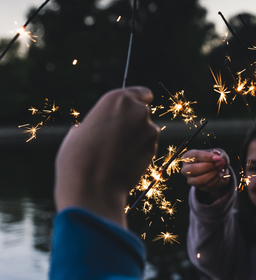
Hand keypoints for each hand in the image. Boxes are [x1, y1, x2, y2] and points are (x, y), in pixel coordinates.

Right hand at [55, 87, 159, 226]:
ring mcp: (149, 129)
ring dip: (138, 138)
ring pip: (147, 130)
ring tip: (117, 154)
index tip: (138, 105)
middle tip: (117, 138)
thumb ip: (97, 122)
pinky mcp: (154, 148)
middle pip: (142, 112)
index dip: (139, 100)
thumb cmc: (78, 158)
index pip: (140, 93)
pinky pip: (148, 147)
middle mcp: (138, 110)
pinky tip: (125, 163)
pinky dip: (141, 152)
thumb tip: (100, 127)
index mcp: (117, 99)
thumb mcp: (80, 131)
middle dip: (134, 122)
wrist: (92, 186)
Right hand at [181, 149, 230, 202]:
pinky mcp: (198, 187)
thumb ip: (217, 154)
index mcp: (188, 157)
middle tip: (220, 163)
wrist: (217, 170)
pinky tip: (220, 173)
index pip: (195, 156)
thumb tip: (217, 156)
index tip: (219, 158)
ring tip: (221, 168)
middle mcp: (186, 169)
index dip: (207, 157)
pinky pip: (207, 185)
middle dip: (209, 166)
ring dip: (213, 174)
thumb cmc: (214, 159)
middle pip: (193, 169)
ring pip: (199, 180)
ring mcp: (191, 179)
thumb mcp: (217, 153)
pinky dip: (216, 179)